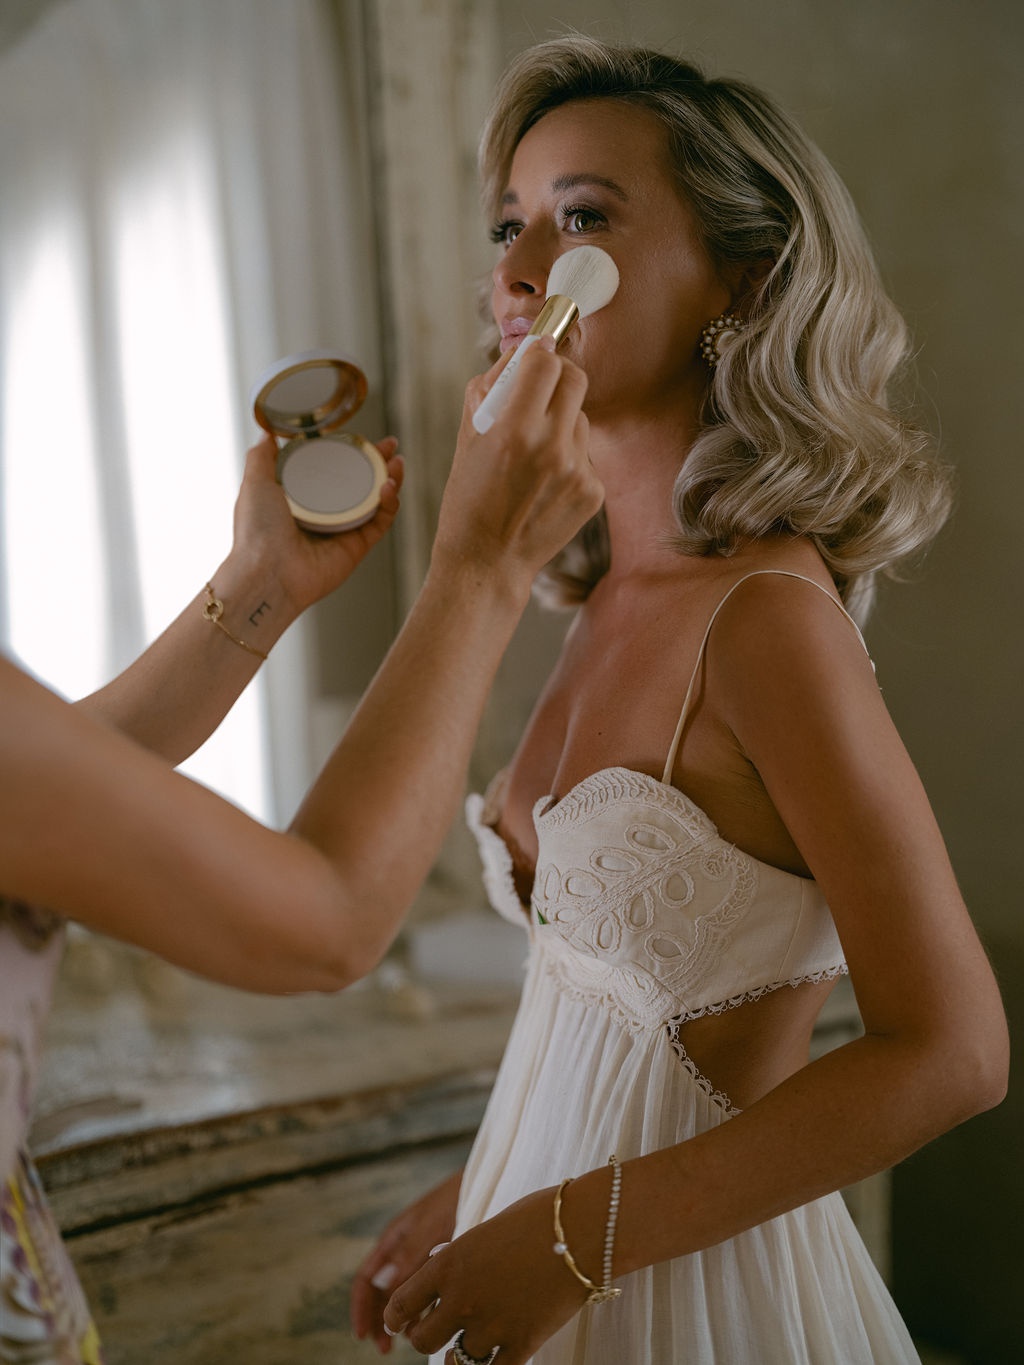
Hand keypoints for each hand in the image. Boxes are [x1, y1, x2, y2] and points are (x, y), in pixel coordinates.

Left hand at [229, 432, 403, 615]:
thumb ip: (262, 455)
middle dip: (377, 462)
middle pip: (359, 482)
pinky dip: (389, 504)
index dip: (348, 451)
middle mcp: (323, 513)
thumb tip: (267, 431)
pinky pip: (380, 522)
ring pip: (375, 500)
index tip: (360, 436)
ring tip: (397, 462)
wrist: (268, 573)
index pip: (331, 469)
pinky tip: (389, 487)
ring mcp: (342, 530)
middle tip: (389, 445)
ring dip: (390, 479)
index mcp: (300, 497)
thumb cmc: (257, 532)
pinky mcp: (357, 546)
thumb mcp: (254, 481)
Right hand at [351, 1170, 461, 1354]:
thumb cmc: (453, 1199)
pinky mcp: (444, 1261)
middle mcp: (403, 1250)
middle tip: (386, 1349)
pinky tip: (433, 1322)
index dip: (361, 1308)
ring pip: (405, 1294)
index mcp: (392, 1239)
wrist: (486, 1179)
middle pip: (382, 1292)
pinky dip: (424, 1308)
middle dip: (381, 1320)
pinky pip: (426, 1289)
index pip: (366, 1280)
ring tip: (412, 1340)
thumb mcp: (428, 1231)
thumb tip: (391, 1303)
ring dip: (403, 1318)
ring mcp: (422, 1255)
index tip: (363, 1335)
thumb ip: (409, 1263)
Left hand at [383, 1185, 589, 1363]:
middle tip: (435, 1332)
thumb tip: (445, 1275)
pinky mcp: (521, 1345)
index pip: (400, 1303)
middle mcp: (461, 1298)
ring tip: (472, 1344)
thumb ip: (461, 1259)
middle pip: (422, 1340)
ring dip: (461, 1354)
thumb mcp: (484, 1231)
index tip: (400, 1321)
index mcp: (447, 1263)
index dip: (396, 1317)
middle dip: (425, 1337)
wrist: (583, 1228)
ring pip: (456, 1361)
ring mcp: (490, 1325)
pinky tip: (497, 1358)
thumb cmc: (538, 1218)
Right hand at [432, 338, 602, 591]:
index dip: (539, 353)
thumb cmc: (469, 499)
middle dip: (558, 375)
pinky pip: (586, 454)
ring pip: (580, 418)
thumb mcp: (467, 437)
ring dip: (561, 422)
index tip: (535, 354)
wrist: (487, 562)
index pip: (545, 361)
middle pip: (575, 378)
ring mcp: (578, 472)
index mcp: (515, 430)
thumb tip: (523, 350)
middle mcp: (552, 448)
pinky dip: (568, 457)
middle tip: (541, 387)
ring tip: (534, 454)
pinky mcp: (593, 493)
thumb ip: (493, 389)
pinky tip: (545, 483)